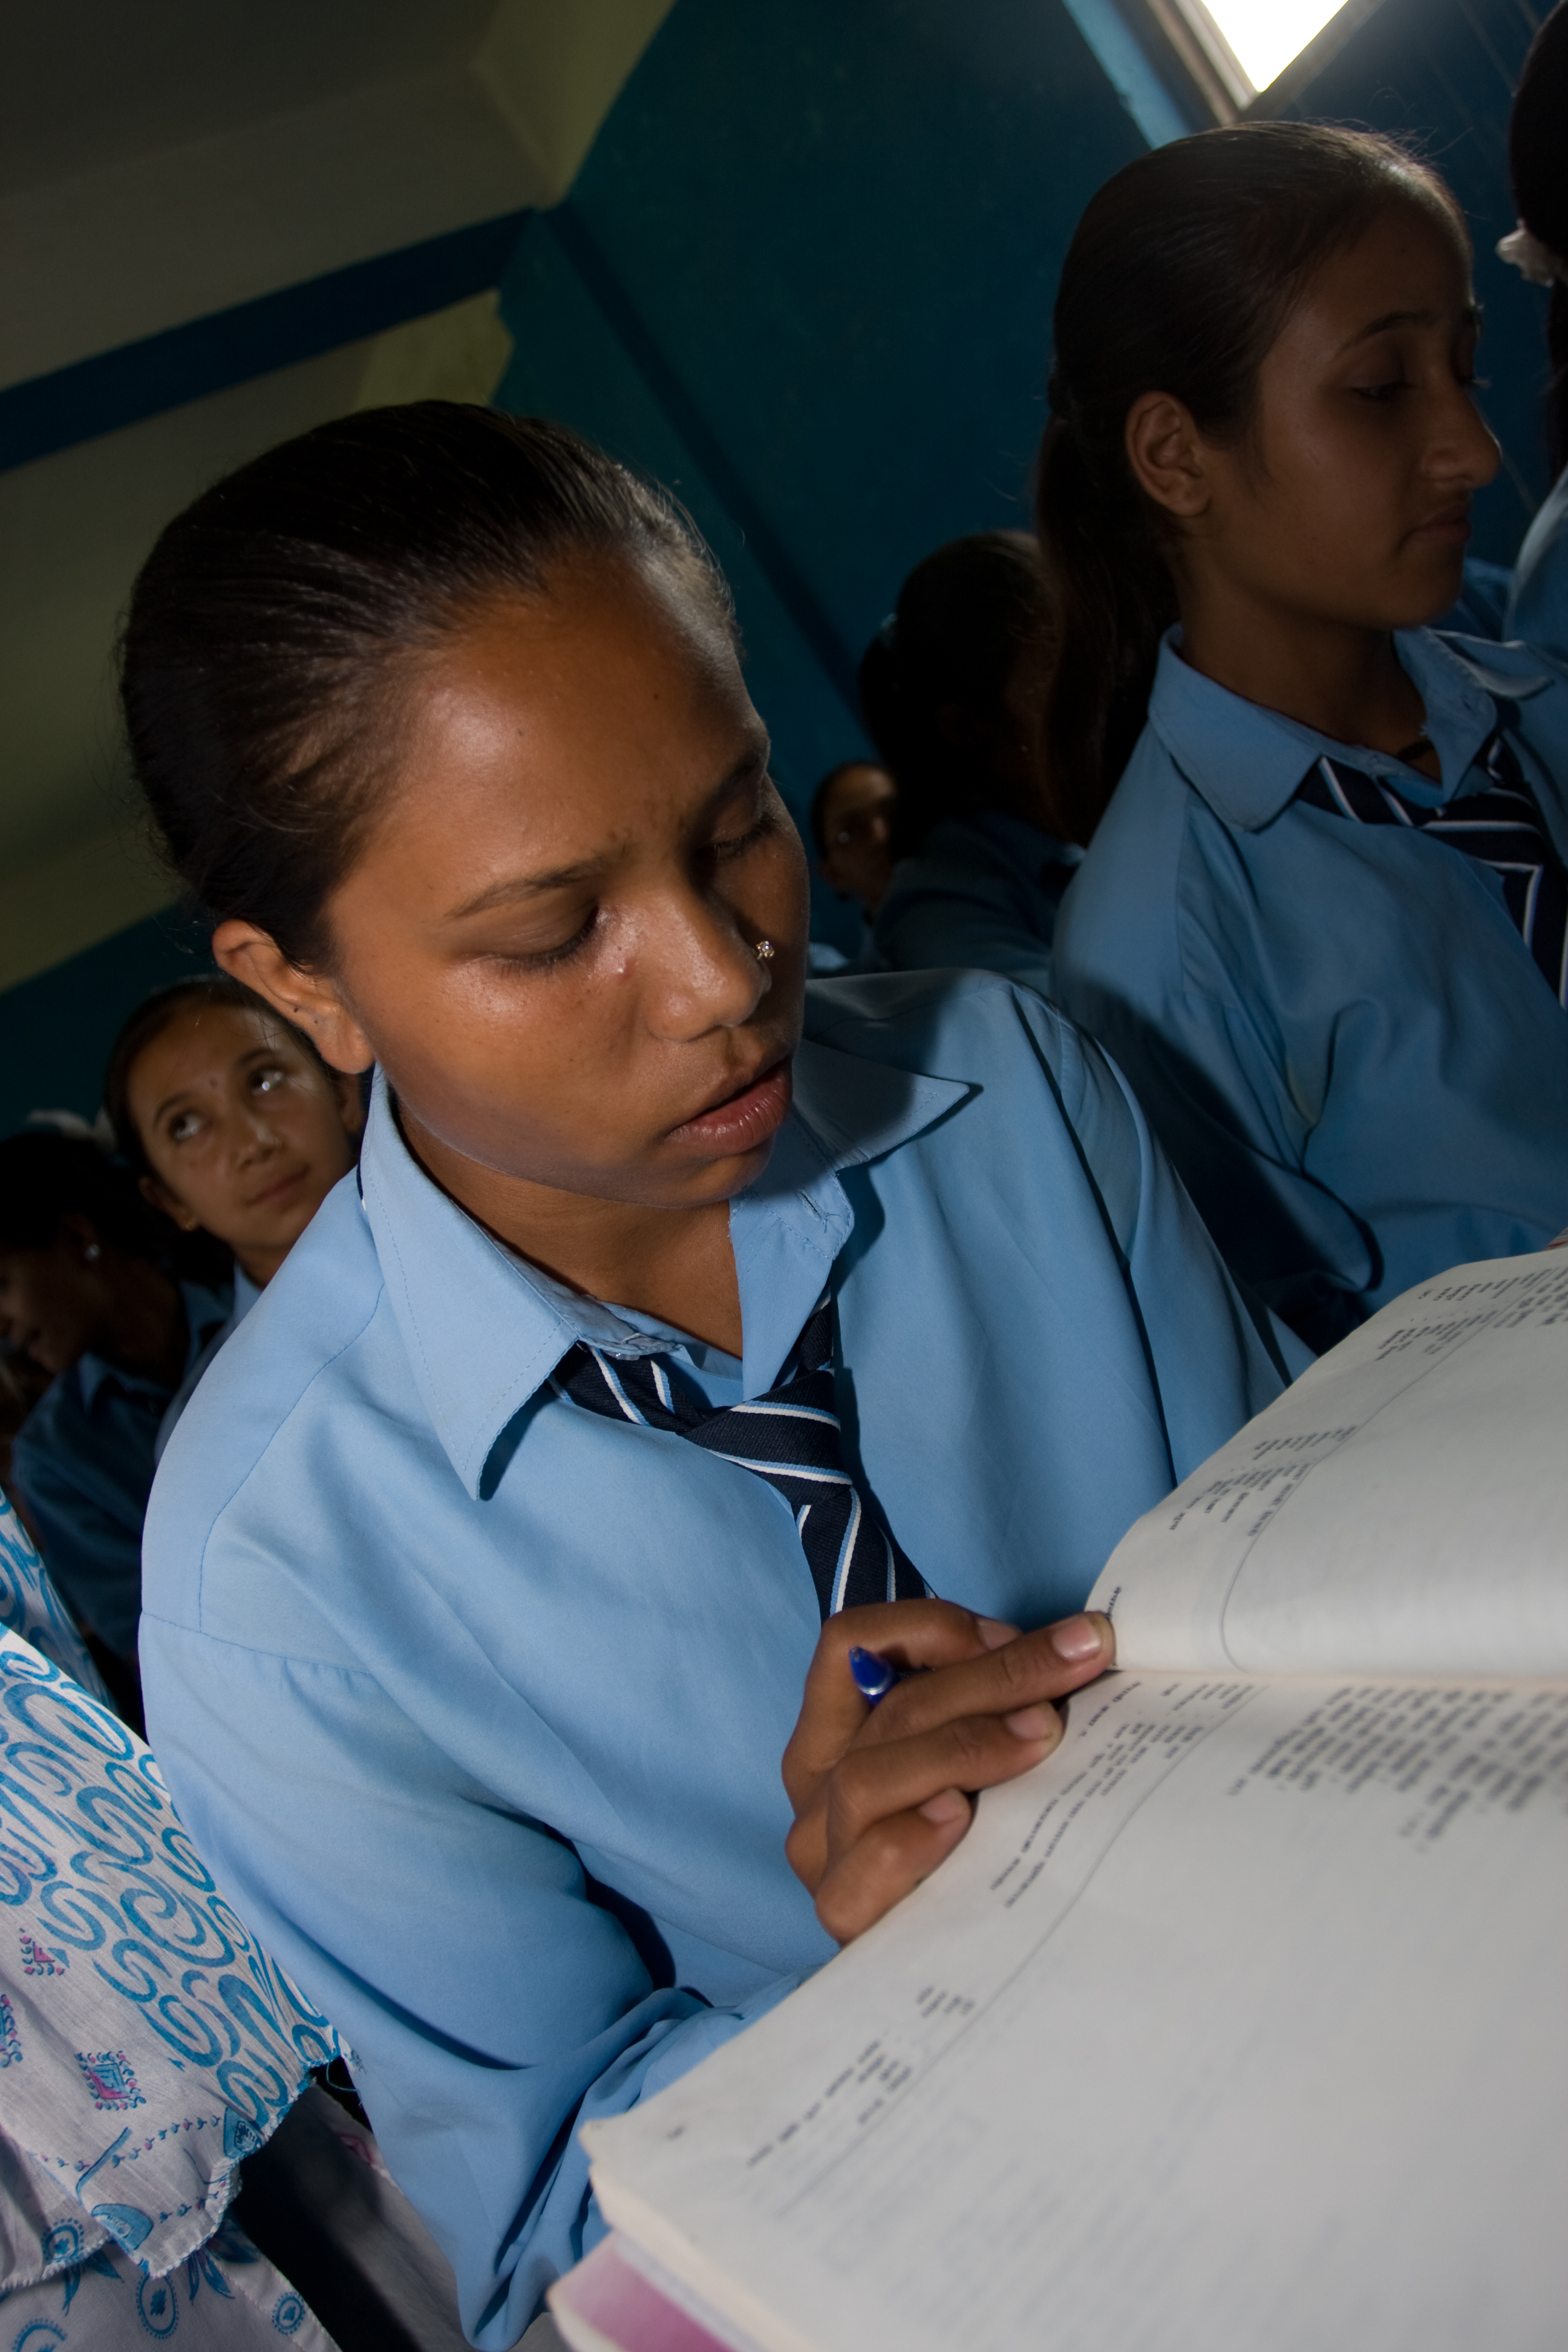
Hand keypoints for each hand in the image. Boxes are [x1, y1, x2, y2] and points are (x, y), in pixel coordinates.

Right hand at [782, 1600, 1113, 1943]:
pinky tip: (961, 1819)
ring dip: (963, 1746)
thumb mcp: (972, 1751)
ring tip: (1040, 1738)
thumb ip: (991, 1701)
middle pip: (890, 1705)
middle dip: (995, 1676)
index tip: (1014, 1636)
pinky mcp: (842, 1913)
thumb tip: (1076, 1647)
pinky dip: (910, 1838)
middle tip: (1077, 1664)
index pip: (849, 1642)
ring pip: (869, 1776)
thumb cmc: (971, 1835)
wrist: (960, 1960)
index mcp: (834, 1728)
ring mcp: (822, 1848)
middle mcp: (816, 1781)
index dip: (932, 1627)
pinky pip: (863, 1865)